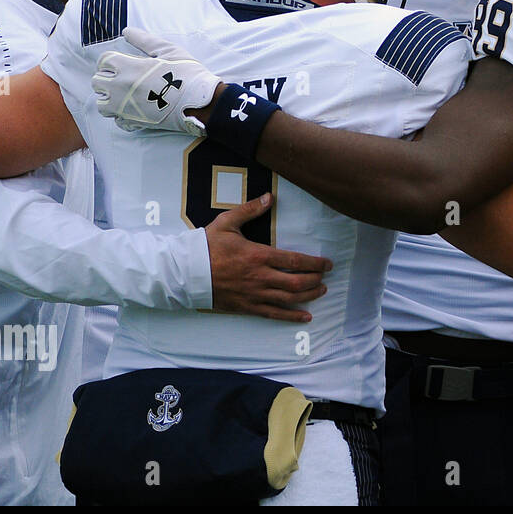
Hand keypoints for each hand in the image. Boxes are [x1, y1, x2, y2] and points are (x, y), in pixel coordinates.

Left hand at [92, 27, 222, 134]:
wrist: (200, 102)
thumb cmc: (187, 74)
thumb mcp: (169, 51)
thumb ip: (144, 40)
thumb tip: (126, 31)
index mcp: (128, 68)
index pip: (103, 60)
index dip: (112, 60)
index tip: (123, 62)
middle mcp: (120, 87)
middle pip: (97, 81)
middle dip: (107, 78)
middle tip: (123, 78)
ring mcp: (124, 107)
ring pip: (101, 103)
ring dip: (109, 98)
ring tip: (125, 95)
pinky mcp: (133, 122)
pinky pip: (117, 120)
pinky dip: (122, 116)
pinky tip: (134, 110)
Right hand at [206, 193, 330, 322]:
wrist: (184, 272)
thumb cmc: (206, 246)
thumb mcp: (227, 222)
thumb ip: (250, 209)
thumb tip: (269, 197)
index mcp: (258, 255)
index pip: (295, 260)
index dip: (315, 263)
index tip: (328, 263)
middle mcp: (260, 277)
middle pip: (297, 282)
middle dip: (316, 280)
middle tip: (325, 277)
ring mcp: (254, 294)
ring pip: (289, 298)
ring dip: (309, 296)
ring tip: (322, 291)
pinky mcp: (246, 306)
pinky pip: (273, 314)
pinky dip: (292, 316)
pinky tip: (305, 316)